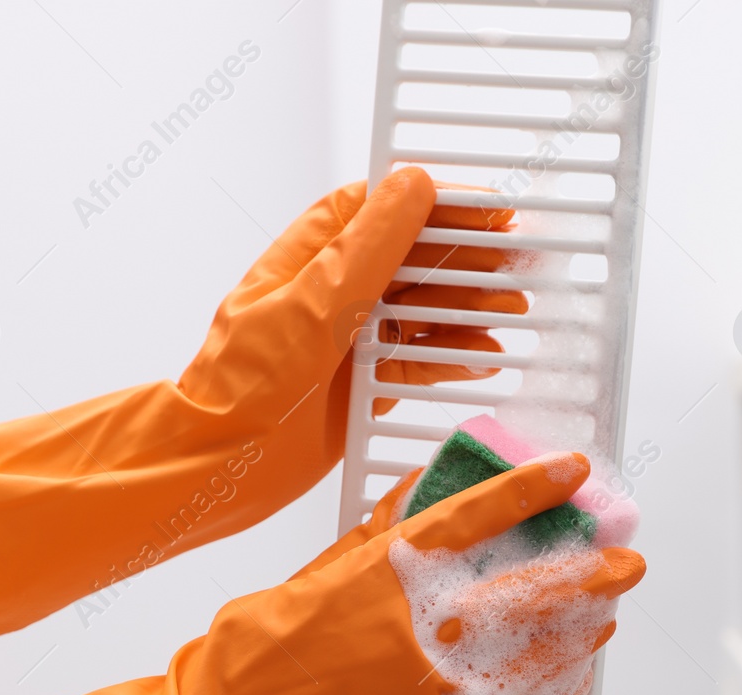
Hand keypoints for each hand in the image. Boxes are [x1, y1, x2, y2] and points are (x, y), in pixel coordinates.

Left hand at [0, 167, 522, 654]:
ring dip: (471, 306)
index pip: (392, 206)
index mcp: (317, 251)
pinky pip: (422, 359)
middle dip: (471, 257)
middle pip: (419, 256)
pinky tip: (485, 356)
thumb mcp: (317, 301)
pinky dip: (455, 355)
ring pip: (426, 307)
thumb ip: (371, 245)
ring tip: (513, 308)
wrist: (219, 461)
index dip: (447, 205)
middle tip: (522, 260)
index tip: (496, 210)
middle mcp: (336, 288)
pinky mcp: (365, 382)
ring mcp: (352, 336)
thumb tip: (415, 185)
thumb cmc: (246, 381)